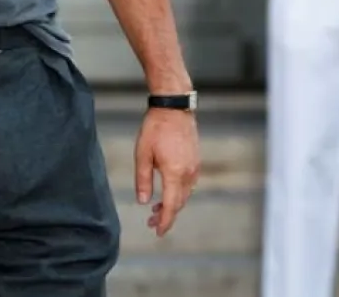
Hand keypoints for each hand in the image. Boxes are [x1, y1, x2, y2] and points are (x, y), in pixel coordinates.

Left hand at [136, 107, 199, 236]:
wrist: (174, 107)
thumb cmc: (156, 128)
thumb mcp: (142, 154)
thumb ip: (143, 179)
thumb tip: (143, 201)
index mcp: (174, 173)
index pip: (171, 206)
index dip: (165, 221)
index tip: (157, 232)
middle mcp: (188, 173)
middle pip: (180, 203)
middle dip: (166, 215)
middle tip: (151, 221)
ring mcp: (195, 167)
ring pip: (185, 195)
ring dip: (173, 204)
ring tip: (156, 209)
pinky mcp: (196, 161)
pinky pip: (189, 185)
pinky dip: (179, 193)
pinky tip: (168, 191)